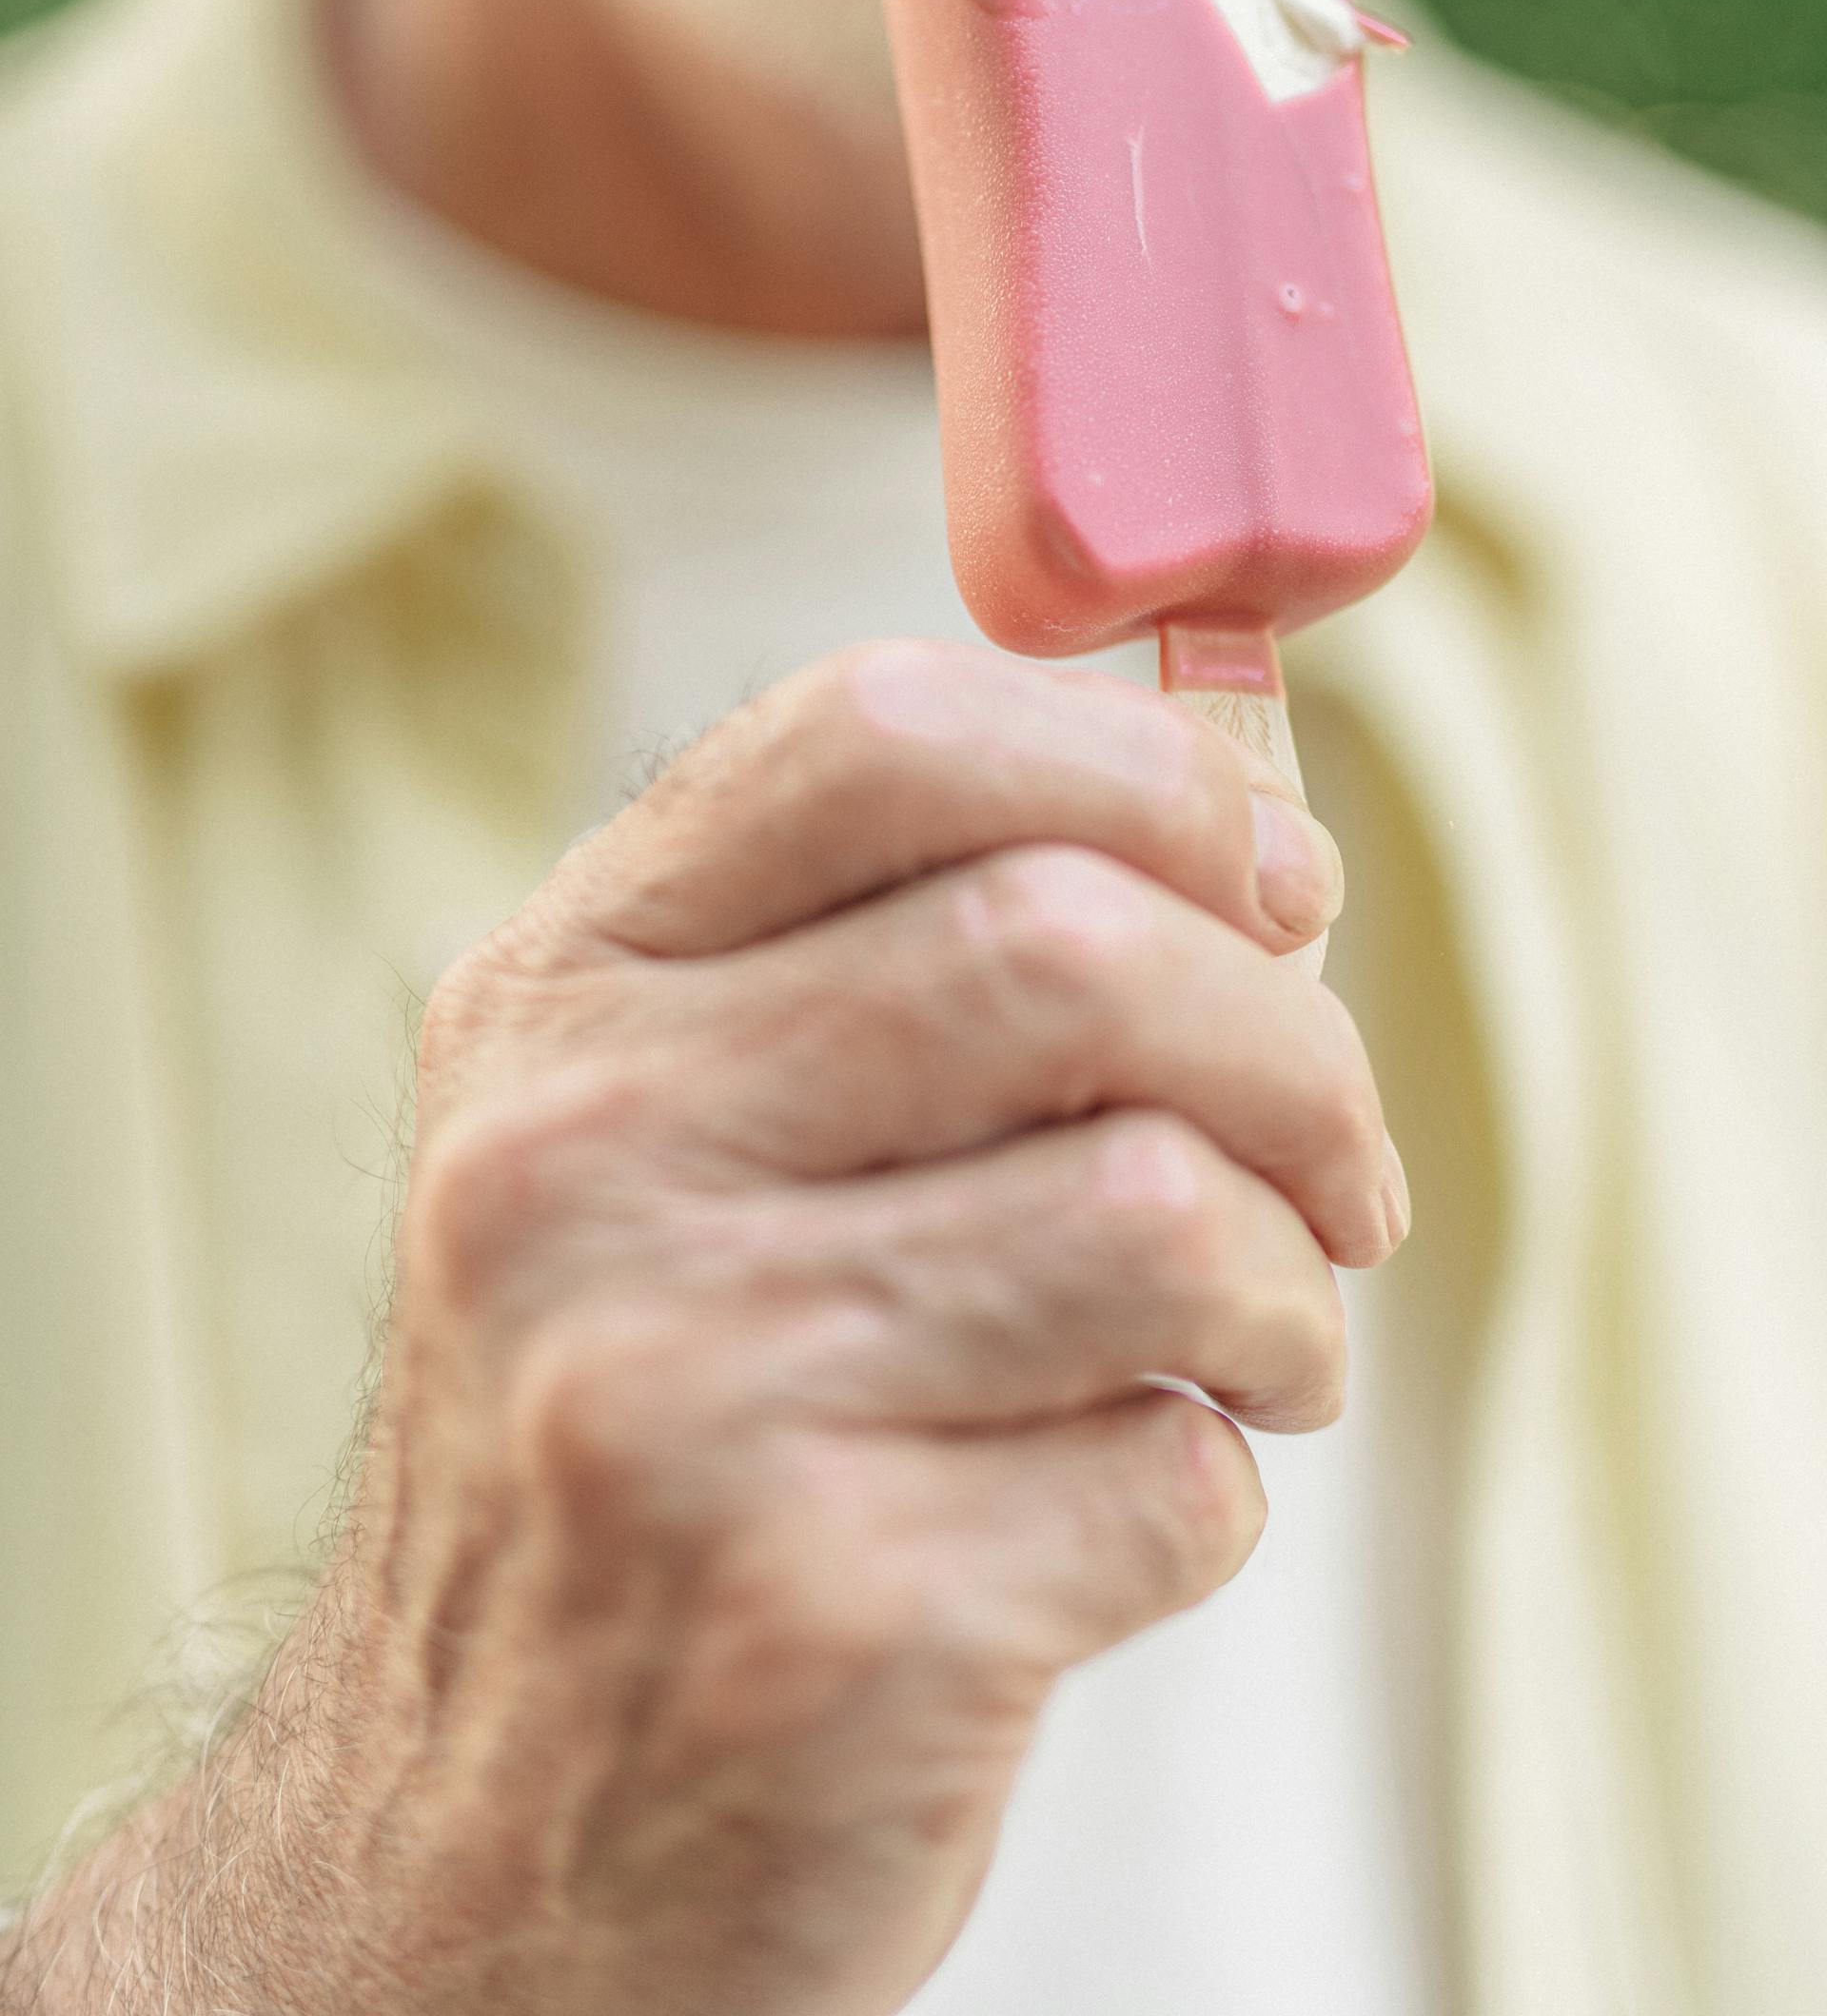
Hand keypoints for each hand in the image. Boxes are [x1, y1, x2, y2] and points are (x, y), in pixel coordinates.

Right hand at [12, 642, 1400, 2015]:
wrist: (465, 1858)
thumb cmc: (642, 1450)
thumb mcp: (665, 1150)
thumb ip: (895, 966)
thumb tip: (1253, 827)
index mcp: (558, 999)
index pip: (877, 732)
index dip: (1138, 772)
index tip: (1271, 877)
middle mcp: (579, 1162)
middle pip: (1072, 949)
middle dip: (1294, 1052)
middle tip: (1341, 1162)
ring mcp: (680, 1390)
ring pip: (1167, 1210)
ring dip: (1292, 1292)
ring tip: (1254, 1350)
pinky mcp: (817, 1619)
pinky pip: (1177, 1472)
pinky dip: (1215, 1486)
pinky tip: (1114, 1510)